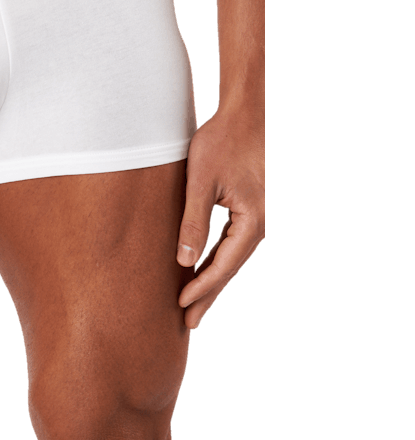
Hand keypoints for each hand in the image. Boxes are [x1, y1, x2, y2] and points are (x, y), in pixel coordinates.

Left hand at [176, 104, 264, 328]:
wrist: (242, 117)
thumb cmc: (220, 143)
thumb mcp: (200, 183)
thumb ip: (193, 222)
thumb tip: (185, 262)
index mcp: (251, 222)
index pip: (224, 265)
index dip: (202, 288)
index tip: (181, 306)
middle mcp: (258, 225)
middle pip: (230, 269)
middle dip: (208, 295)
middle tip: (188, 323)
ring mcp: (254, 220)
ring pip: (230, 259)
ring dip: (211, 281)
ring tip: (192, 305)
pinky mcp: (247, 212)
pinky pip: (230, 245)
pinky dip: (216, 261)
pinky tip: (201, 271)